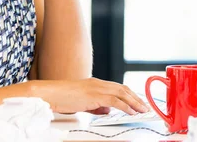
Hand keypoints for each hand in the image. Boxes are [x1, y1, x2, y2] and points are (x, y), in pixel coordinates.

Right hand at [34, 78, 149, 114]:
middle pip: (123, 89)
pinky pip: (114, 100)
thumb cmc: (62, 98)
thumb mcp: (82, 103)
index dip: (130, 95)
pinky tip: (131, 111)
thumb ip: (96, 106)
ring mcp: (96, 87)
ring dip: (135, 102)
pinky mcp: (94, 94)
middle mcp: (98, 83)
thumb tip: (108, 110)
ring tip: (143, 110)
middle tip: (146, 107)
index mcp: (95, 84)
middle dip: (136, 98)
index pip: (118, 88)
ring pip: (122, 93)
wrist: (50, 93)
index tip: (139, 102)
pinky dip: (125, 106)